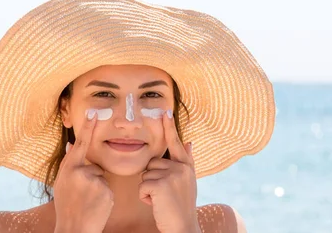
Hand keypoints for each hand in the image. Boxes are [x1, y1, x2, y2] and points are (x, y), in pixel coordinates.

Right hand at [53, 111, 112, 232]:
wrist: (74, 228)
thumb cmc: (67, 206)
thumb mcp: (62, 183)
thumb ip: (69, 164)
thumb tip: (73, 143)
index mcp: (68, 168)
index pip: (81, 143)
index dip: (88, 127)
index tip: (95, 112)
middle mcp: (80, 171)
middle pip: (95, 167)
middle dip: (92, 179)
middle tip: (81, 195)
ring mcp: (93, 180)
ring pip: (102, 178)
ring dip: (98, 188)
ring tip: (87, 201)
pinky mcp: (105, 190)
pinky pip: (108, 188)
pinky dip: (104, 196)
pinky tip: (95, 205)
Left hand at [139, 110, 199, 232]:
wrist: (183, 227)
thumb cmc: (181, 206)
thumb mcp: (188, 181)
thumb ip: (186, 161)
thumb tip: (188, 141)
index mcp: (186, 166)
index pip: (175, 143)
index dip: (169, 127)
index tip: (164, 111)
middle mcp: (181, 167)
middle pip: (152, 163)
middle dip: (152, 179)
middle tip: (164, 194)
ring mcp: (172, 175)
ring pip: (145, 175)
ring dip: (148, 189)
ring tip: (161, 200)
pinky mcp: (161, 185)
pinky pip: (142, 186)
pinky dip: (145, 197)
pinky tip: (156, 204)